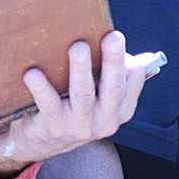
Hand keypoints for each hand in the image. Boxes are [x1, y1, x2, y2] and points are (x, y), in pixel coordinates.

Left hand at [0, 32, 156, 176]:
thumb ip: (117, 75)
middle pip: (113, 88)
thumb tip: (145, 57)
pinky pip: (49, 105)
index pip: (133, 82)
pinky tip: (33, 73)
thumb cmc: (75, 107)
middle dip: (113, 61)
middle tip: (113, 37)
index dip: (129, 62)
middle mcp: (105, 121)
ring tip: (78, 47)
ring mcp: (80, 127)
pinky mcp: (54, 127)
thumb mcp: (101, 97)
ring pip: (83, 95)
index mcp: (121, 109)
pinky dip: (41, 88)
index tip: (117, 36)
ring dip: (81, 70)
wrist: (43, 142)